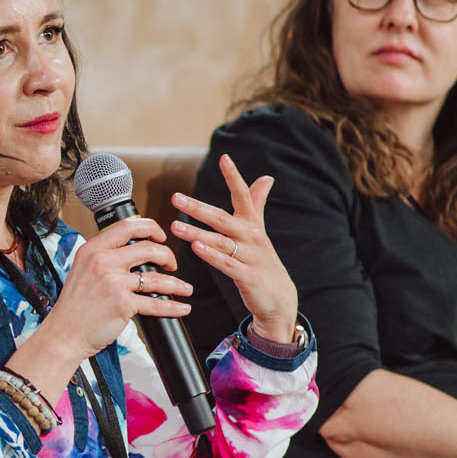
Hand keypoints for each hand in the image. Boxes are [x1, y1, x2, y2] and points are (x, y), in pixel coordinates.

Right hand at [35, 214, 193, 365]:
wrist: (64, 333)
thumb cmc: (74, 306)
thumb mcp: (82, 270)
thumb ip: (103, 257)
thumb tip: (134, 251)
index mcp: (92, 250)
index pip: (127, 227)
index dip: (150, 228)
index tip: (160, 236)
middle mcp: (103, 262)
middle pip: (148, 248)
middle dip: (168, 255)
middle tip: (171, 264)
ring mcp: (113, 282)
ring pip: (157, 278)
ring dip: (176, 283)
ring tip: (184, 288)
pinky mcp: (123, 304)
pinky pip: (156, 303)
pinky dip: (173, 307)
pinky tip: (181, 308)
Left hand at [171, 155, 298, 344]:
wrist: (281, 299)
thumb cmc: (263, 262)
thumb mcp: (259, 231)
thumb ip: (258, 204)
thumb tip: (266, 177)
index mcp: (252, 225)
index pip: (244, 196)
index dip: (234, 177)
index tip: (224, 158)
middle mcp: (252, 237)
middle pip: (223, 218)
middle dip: (198, 208)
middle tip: (176, 198)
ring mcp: (251, 257)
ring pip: (220, 242)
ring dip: (197, 233)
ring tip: (175, 226)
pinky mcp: (248, 277)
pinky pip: (227, 264)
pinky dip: (211, 256)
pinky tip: (195, 249)